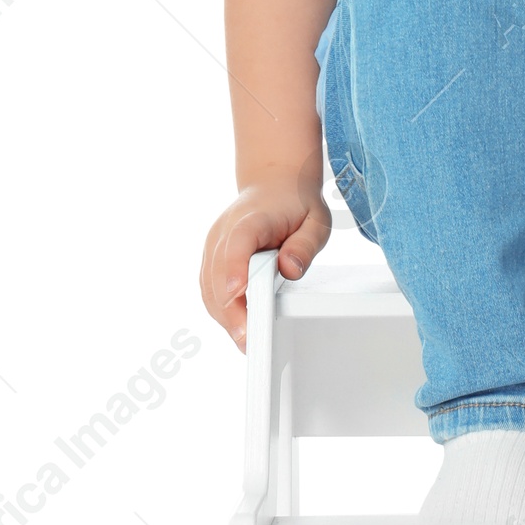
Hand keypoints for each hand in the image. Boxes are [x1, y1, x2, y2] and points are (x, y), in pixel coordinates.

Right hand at [200, 179, 331, 350]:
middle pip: (218, 274)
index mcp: (250, 218)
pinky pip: (209, 288)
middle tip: (249, 341)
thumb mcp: (315, 220)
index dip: (234, 269)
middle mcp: (224, 232)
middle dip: (230, 310)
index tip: (236, 294)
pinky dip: (220, 309)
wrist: (273, 182)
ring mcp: (213, 245)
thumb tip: (289, 269)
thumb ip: (305, 245)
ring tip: (246, 342)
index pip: (237, 244)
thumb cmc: (295, 203)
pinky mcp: (211, 258)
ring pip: (208, 286)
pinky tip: (238, 326)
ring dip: (224, 315)